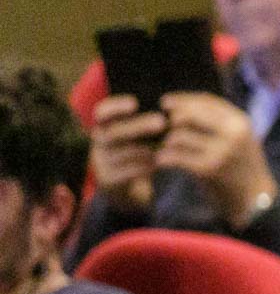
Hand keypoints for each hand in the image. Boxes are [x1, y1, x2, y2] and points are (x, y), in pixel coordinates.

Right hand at [89, 95, 166, 214]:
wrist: (126, 191)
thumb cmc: (134, 157)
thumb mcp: (134, 139)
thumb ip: (142, 125)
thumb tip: (167, 109)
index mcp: (102, 128)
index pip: (101, 112)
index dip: (115, 107)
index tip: (135, 103)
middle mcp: (98, 143)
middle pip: (114, 131)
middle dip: (139, 125)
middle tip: (161, 122)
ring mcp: (101, 163)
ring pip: (124, 152)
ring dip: (147, 148)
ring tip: (167, 145)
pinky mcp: (109, 181)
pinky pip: (129, 171)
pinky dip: (146, 166)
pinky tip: (159, 163)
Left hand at [155, 92, 276, 228]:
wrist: (256, 200)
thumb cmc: (243, 167)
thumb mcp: (240, 138)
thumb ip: (219, 121)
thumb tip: (182, 104)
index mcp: (240, 122)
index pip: (206, 101)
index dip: (183, 99)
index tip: (165, 102)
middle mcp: (232, 134)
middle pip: (189, 115)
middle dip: (173, 119)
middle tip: (164, 127)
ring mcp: (221, 151)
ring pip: (179, 136)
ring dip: (168, 142)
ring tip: (166, 148)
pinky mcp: (209, 169)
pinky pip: (177, 157)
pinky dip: (165, 158)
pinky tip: (161, 161)